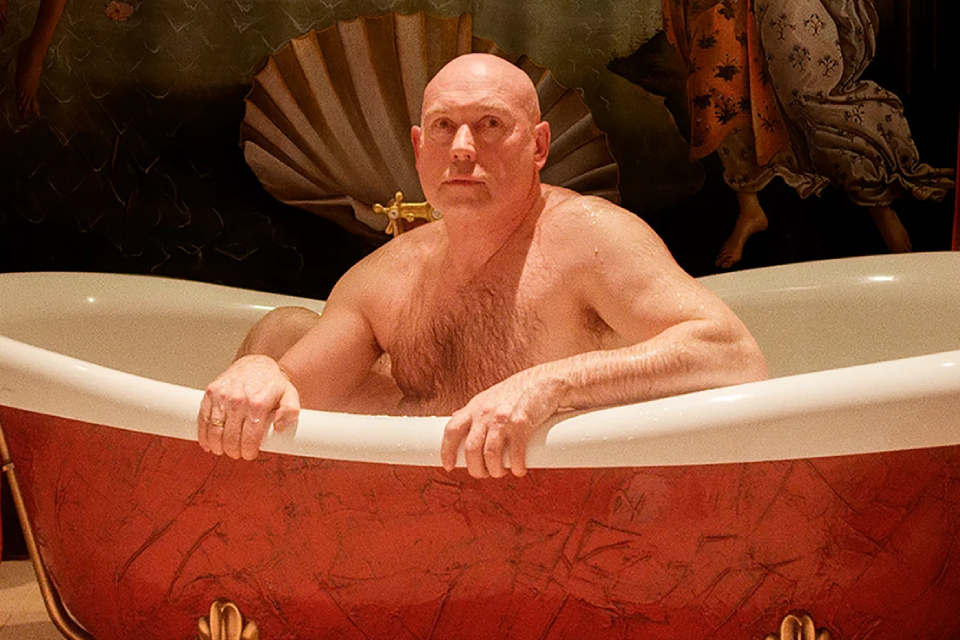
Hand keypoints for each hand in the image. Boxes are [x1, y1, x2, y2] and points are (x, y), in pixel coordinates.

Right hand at [198, 355, 299, 459]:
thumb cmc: (271, 383)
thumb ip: (290, 411)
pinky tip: (207, 444)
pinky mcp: (211, 392)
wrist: (255, 364)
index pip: (250, 437)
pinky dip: (203, 435)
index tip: (249, 455)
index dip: (248, 451)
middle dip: (234, 451)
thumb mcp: (290, 395)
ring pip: (215, 431)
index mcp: (258, 403)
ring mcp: (222, 396)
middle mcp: (238, 399)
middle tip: (237, 454)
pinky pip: (203, 419)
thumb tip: (279, 427)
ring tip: (223, 451)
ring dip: (218, 446)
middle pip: (231, 437)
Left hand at [441, 370, 564, 477]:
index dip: (446, 451)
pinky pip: (515, 454)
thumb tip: (455, 417)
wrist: (545, 381)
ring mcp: (503, 418)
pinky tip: (518, 470)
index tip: (448, 466)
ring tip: (500, 473)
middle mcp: (485, 413)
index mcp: (474, 407)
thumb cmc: (517, 391)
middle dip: (476, 468)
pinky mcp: (521, 424)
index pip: (451, 430)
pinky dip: (516, 467)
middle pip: (471, 449)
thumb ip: (474, 410)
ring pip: (490, 455)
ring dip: (495, 471)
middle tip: (484, 474)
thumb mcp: (489, 396)